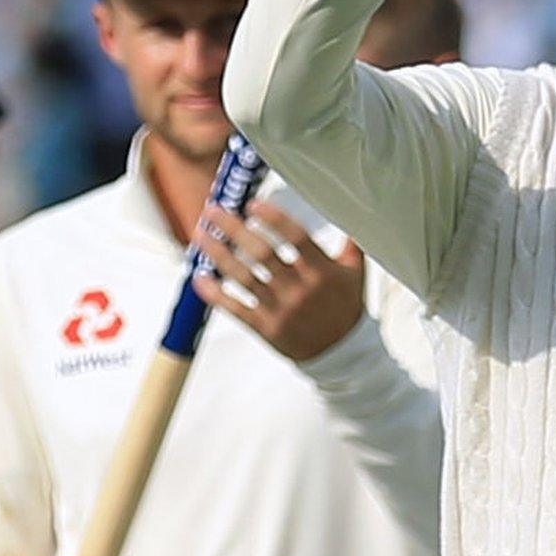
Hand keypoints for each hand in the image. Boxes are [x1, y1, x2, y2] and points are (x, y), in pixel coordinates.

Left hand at [192, 203, 367, 361]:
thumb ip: (351, 241)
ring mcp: (281, 310)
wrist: (340, 352)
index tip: (253, 204)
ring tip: (201, 234)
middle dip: (234, 229)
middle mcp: (300, 290)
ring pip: (243, 278)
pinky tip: (200, 276)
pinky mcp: (266, 328)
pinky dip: (215, 293)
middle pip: (262, 254)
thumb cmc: (345, 306)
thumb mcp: (355, 273)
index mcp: (322, 272)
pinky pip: (235, 308)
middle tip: (214, 210)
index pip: (296, 238)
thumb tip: (352, 207)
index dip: (274, 219)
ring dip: (218, 254)